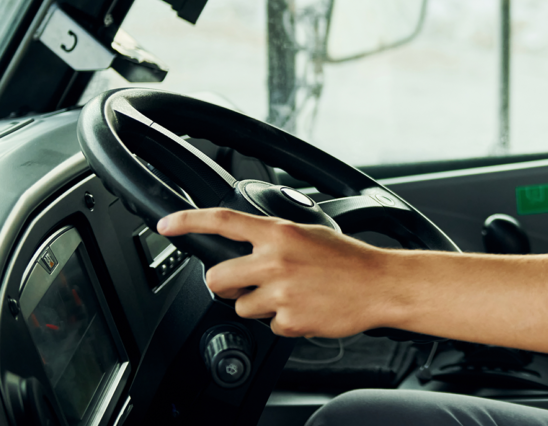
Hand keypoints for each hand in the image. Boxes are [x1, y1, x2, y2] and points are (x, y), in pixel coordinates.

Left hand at [158, 208, 396, 337]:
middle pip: (217, 278)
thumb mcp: (311, 233)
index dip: (188, 221)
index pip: (223, 222)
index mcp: (280, 233)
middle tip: (244, 283)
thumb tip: (249, 242)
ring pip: (241, 306)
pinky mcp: (288, 321)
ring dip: (259, 305)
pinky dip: (283, 321)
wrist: (380, 286)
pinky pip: (269, 326)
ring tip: (291, 295)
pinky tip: (305, 308)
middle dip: (225, 284)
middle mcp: (275, 261)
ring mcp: (280, 293)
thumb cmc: (351, 260)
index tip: (167, 225)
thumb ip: (277, 237)